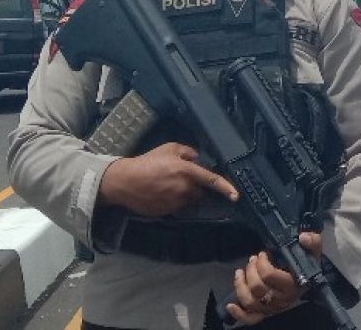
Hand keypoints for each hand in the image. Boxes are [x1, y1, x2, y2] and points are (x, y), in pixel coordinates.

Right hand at [98, 142, 238, 216]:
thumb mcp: (169, 148)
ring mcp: (176, 202)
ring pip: (189, 200)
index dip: (226, 188)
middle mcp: (184, 189)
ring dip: (185, 193)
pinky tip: (161, 192)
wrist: (124, 181)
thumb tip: (197, 159)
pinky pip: (177, 206)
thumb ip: (188, 152)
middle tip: (181, 177)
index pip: (212, 180)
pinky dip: (174, 200)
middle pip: (200, 191)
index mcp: (187, 171)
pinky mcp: (167, 211)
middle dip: (196, 186)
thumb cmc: (147, 162)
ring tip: (167, 184)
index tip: (236, 196)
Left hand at [227, 232, 322, 324]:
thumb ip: (313, 241)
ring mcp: (273, 308)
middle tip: (252, 259)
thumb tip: (303, 237)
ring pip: (250, 302)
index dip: (261, 263)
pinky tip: (230, 304)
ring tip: (240, 272)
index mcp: (293, 284)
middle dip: (250, 270)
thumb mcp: (314, 251)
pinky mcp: (266, 313)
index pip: (269, 276)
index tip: (262, 254)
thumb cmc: (308, 264)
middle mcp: (282, 299)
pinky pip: (250, 318)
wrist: (309, 280)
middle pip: (257, 288)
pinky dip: (238, 313)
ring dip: (240, 286)